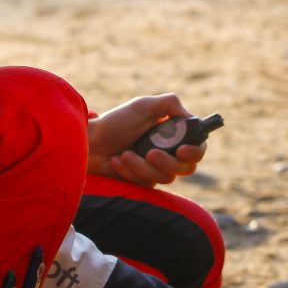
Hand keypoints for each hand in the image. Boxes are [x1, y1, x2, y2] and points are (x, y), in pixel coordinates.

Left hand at [87, 93, 207, 186]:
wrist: (90, 142)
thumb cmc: (116, 122)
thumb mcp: (143, 105)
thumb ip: (170, 104)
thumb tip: (191, 118)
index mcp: (174, 134)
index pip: (197, 148)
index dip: (195, 151)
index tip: (182, 150)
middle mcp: (169, 153)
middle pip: (186, 168)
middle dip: (167, 162)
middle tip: (150, 154)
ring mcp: (157, 169)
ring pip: (165, 177)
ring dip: (142, 166)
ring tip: (124, 154)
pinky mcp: (143, 182)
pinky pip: (146, 183)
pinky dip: (130, 171)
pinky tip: (117, 161)